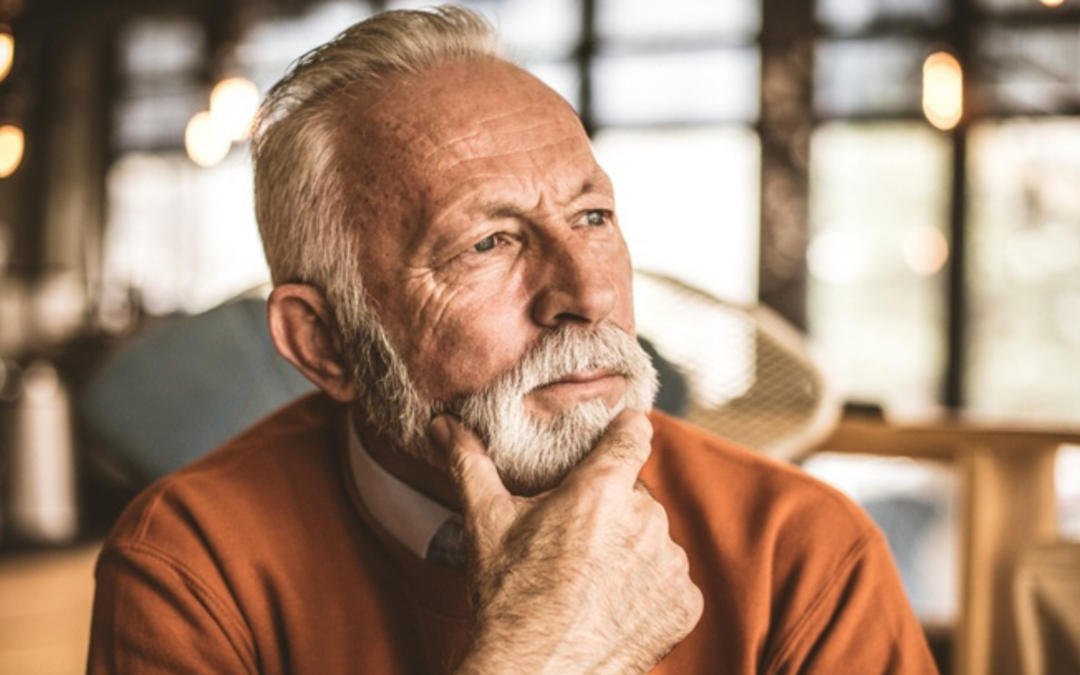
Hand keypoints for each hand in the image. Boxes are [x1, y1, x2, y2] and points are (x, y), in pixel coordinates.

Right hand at [430, 409, 702, 674]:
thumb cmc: (507, 600)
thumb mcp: (485, 524)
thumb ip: (469, 463)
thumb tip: (441, 424)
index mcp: (601, 491)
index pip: (634, 433)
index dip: (623, 431)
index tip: (616, 435)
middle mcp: (646, 521)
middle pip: (636, 493)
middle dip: (610, 508)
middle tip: (574, 537)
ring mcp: (670, 565)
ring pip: (653, 538)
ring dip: (630, 549)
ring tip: (589, 578)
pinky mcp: (685, 604)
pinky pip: (670, 581)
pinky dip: (648, 589)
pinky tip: (611, 606)